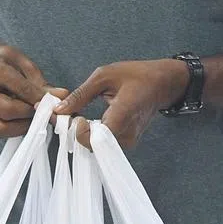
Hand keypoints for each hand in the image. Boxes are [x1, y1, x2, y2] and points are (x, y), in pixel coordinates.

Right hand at [0, 43, 67, 137]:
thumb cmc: (4, 62)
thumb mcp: (23, 63)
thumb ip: (41, 82)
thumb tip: (62, 96)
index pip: (20, 88)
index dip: (39, 99)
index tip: (54, 104)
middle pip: (8, 110)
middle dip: (30, 114)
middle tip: (43, 112)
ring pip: (1, 127)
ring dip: (23, 127)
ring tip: (33, 118)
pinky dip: (13, 131)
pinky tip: (23, 122)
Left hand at [55, 59, 188, 148]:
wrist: (163, 84)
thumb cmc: (137, 76)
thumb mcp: (104, 76)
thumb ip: (80, 95)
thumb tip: (59, 109)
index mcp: (123, 115)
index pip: (94, 139)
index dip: (78, 132)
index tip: (73, 116)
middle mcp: (127, 133)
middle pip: (92, 145)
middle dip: (75, 131)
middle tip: (68, 114)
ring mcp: (128, 141)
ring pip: (95, 147)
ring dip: (82, 133)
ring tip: (78, 115)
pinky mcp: (126, 143)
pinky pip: (103, 145)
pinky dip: (91, 134)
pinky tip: (88, 121)